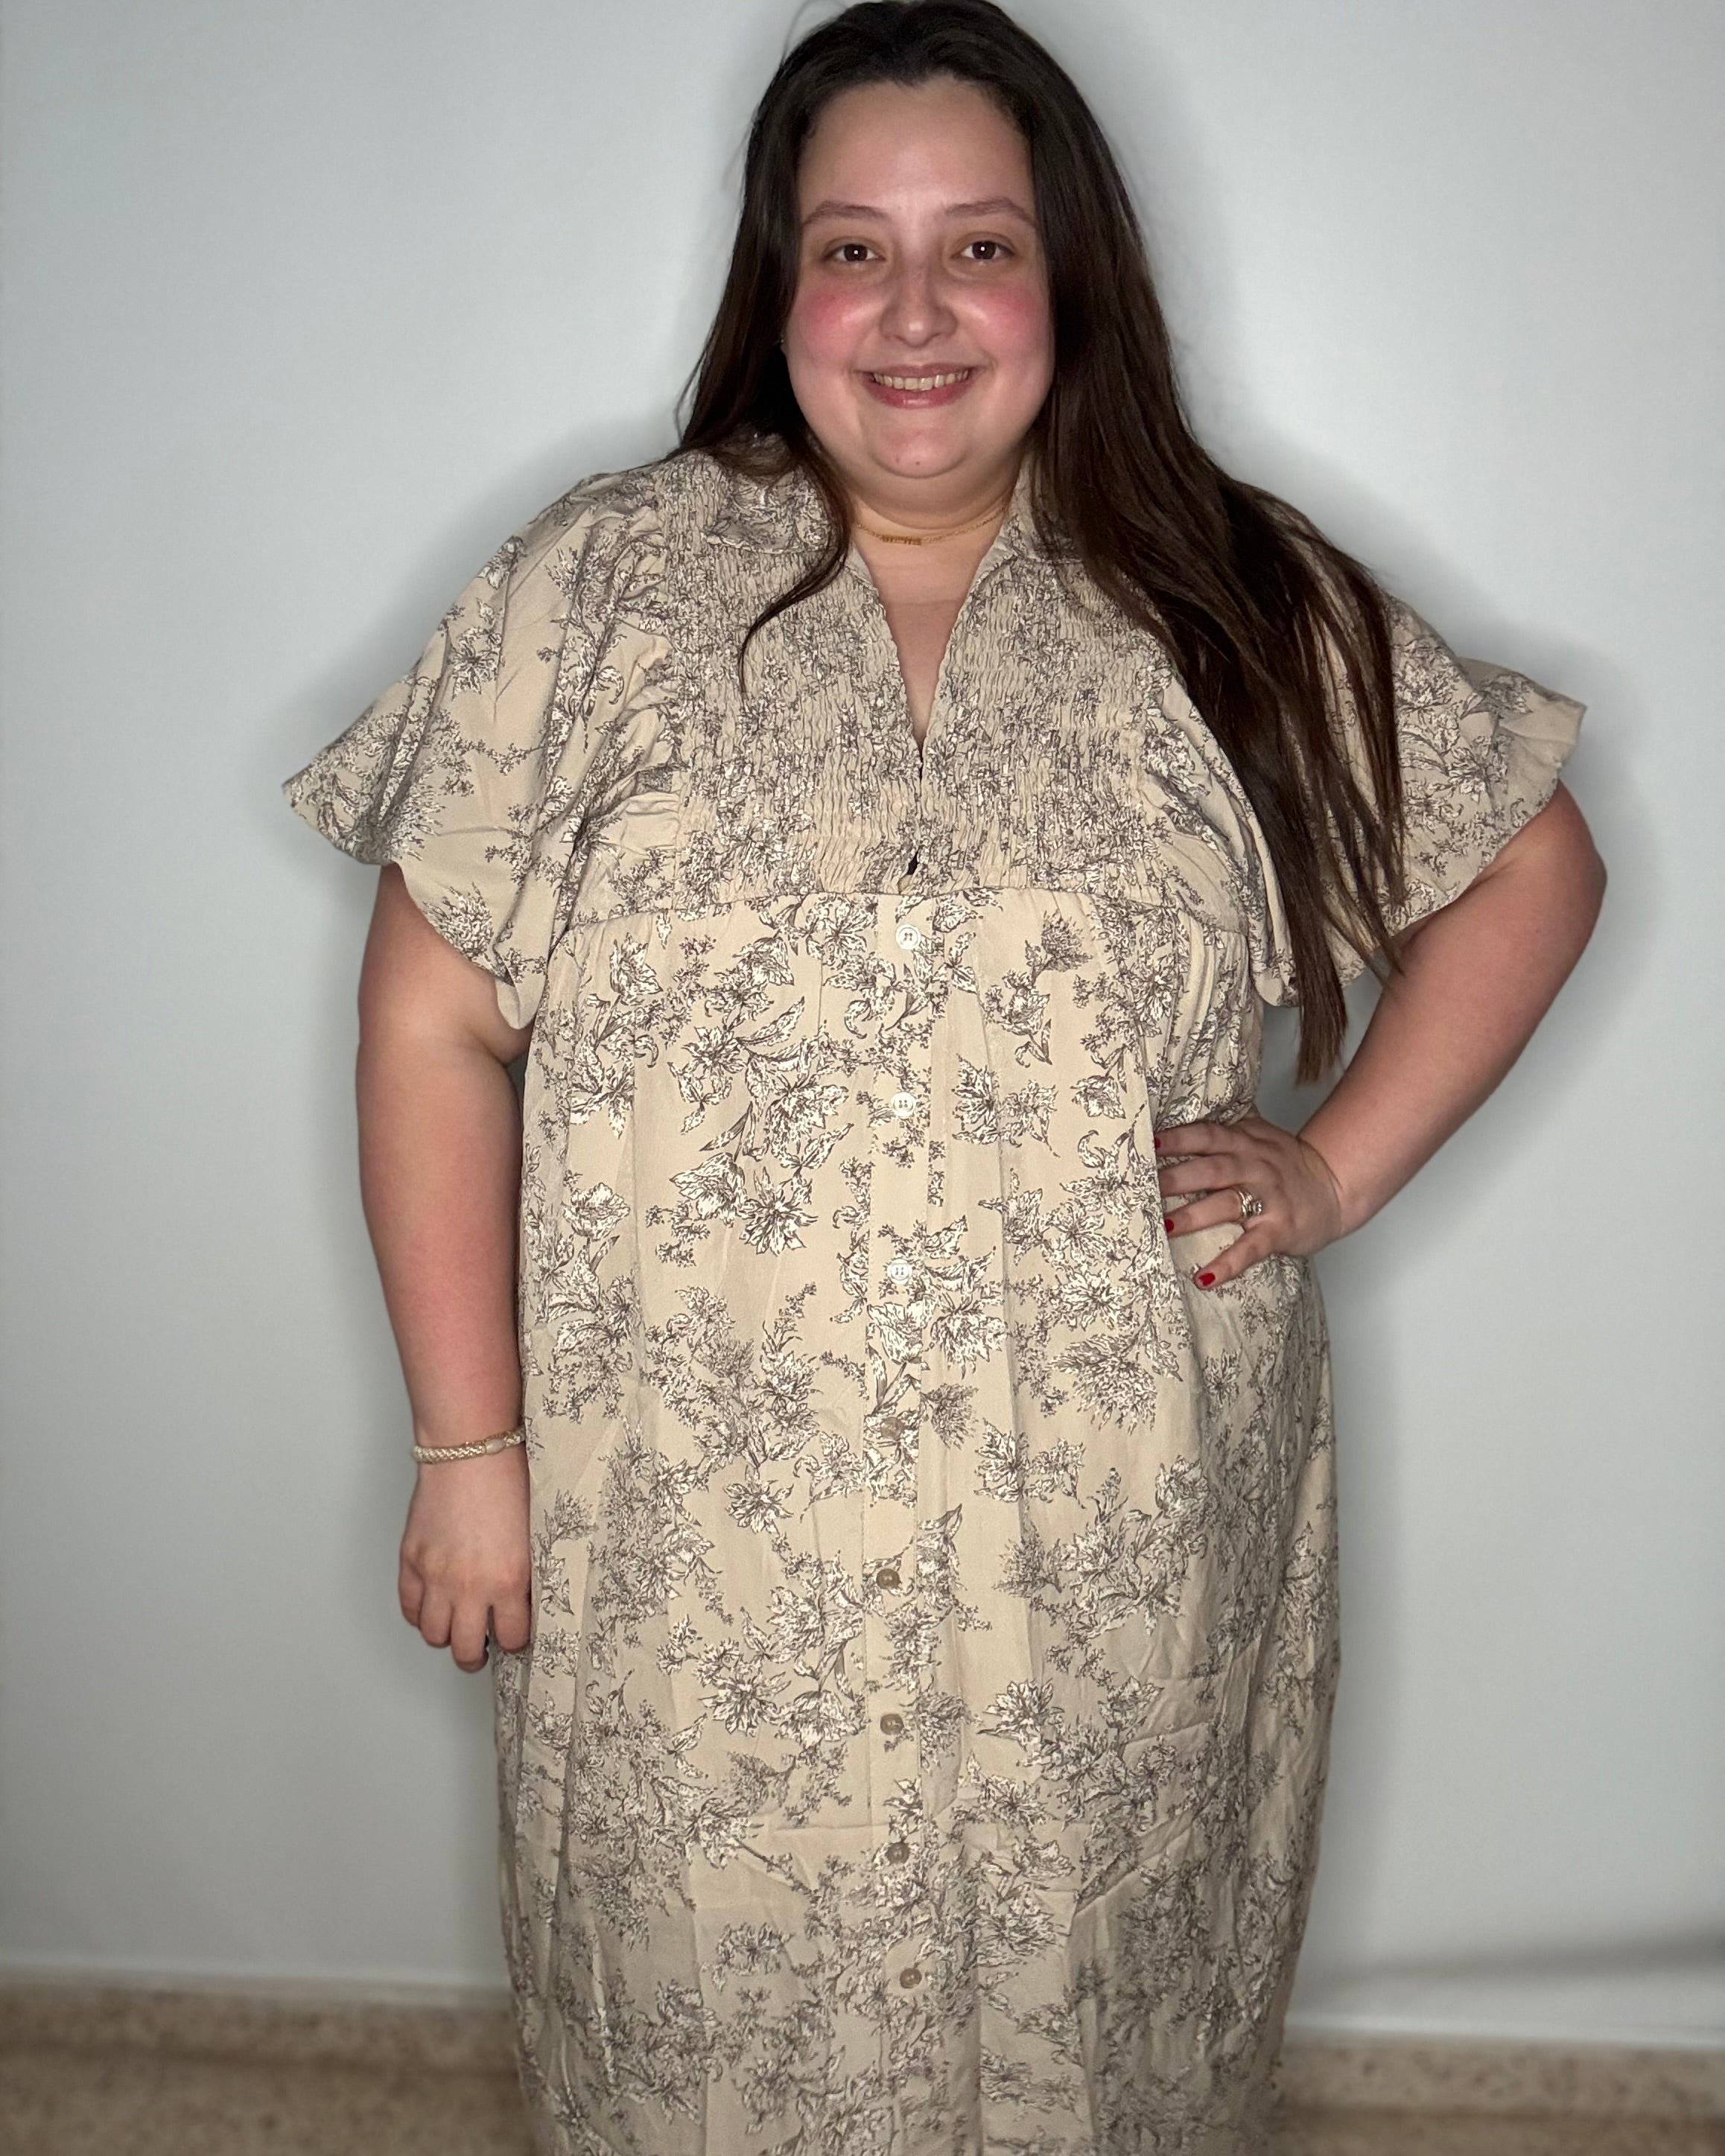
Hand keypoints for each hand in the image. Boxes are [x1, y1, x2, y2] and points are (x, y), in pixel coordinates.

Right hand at [398, 1444, 531, 1671]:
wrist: (470, 1449)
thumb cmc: (508, 1481)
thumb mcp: (533, 1535)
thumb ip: (524, 1574)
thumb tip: (521, 1603)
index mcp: (508, 1581)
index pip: (511, 1637)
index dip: (515, 1639)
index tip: (515, 1635)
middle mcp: (469, 1587)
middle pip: (465, 1650)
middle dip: (476, 1654)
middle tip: (481, 1647)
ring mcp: (435, 1576)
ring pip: (433, 1635)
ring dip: (446, 1637)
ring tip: (455, 1629)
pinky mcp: (411, 1560)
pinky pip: (409, 1607)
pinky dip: (420, 1614)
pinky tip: (432, 1607)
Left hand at [1154, 1111, 1348, 1287]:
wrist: (1335, 1187)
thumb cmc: (1286, 1163)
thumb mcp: (1259, 1134)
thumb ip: (1228, 1121)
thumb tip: (1189, 1100)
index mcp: (1245, 1142)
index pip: (1207, 1134)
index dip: (1178, 1138)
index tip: (1148, 1142)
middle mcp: (1254, 1166)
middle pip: (1211, 1169)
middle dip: (1176, 1178)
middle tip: (1143, 1186)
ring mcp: (1268, 1199)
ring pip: (1226, 1204)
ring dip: (1193, 1216)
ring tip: (1163, 1226)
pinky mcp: (1279, 1230)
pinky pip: (1251, 1248)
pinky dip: (1228, 1264)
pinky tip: (1204, 1279)